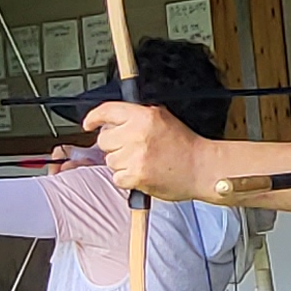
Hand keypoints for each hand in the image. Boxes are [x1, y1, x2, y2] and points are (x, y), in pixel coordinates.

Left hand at [83, 98, 210, 199]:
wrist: (202, 168)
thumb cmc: (184, 145)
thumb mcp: (162, 118)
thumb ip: (137, 116)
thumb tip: (111, 119)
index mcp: (144, 116)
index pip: (107, 111)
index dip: (94, 117)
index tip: (89, 124)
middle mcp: (137, 133)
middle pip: (104, 140)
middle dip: (115, 145)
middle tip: (132, 148)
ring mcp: (136, 156)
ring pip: (110, 160)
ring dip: (121, 163)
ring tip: (142, 161)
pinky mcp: (137, 176)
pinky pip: (117, 178)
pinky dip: (127, 178)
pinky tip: (143, 173)